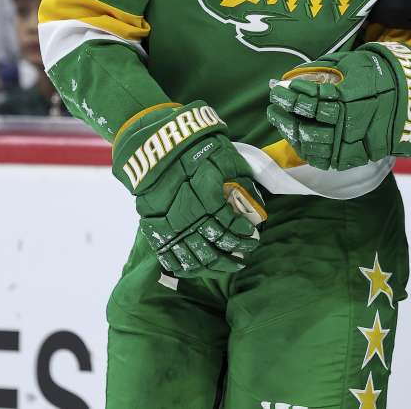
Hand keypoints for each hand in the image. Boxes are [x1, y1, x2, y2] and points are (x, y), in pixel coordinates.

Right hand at [113, 101, 267, 277]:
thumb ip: (241, 178)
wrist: (154, 142)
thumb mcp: (225, 155)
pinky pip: (169, 255)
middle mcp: (187, 216)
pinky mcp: (153, 226)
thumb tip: (256, 201)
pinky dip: (185, 266)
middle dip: (233, 255)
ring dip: (214, 265)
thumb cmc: (194, 146)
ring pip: (193, 257)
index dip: (243, 234)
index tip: (254, 235)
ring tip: (229, 265)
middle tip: (245, 256)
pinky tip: (198, 267)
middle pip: (213, 247)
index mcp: (206, 198)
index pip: (228, 225)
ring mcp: (168, 224)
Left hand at [267, 49, 398, 170]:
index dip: (291, 95)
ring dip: (290, 131)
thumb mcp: (354, 63)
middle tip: (273, 103)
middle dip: (285, 113)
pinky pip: (323, 159)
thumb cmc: (381, 77)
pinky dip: (305, 149)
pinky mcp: (353, 157)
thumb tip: (294, 75)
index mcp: (349, 99)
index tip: (277, 88)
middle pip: (306, 123)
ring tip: (279, 119)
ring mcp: (350, 144)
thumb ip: (325, 69)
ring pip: (311, 143)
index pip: (311, 100)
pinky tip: (295, 137)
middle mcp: (348, 124)